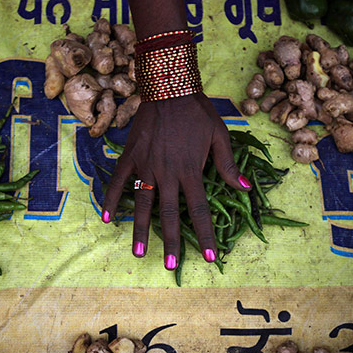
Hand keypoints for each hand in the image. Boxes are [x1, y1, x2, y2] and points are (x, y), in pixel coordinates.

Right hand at [101, 93, 251, 268]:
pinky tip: (108, 220)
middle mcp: (167, 174)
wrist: (169, 87)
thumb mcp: (220, 136)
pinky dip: (112, 200)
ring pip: (143, 205)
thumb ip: (227, 165)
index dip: (205, 234)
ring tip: (139, 254)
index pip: (199, 210)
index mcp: (191, 171)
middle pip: (169, 215)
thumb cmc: (198, 112)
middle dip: (170, 242)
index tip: (209, 256)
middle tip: (170, 265)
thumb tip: (244, 190)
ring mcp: (146, 167)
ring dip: (141, 231)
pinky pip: (119, 182)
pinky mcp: (130, 157)